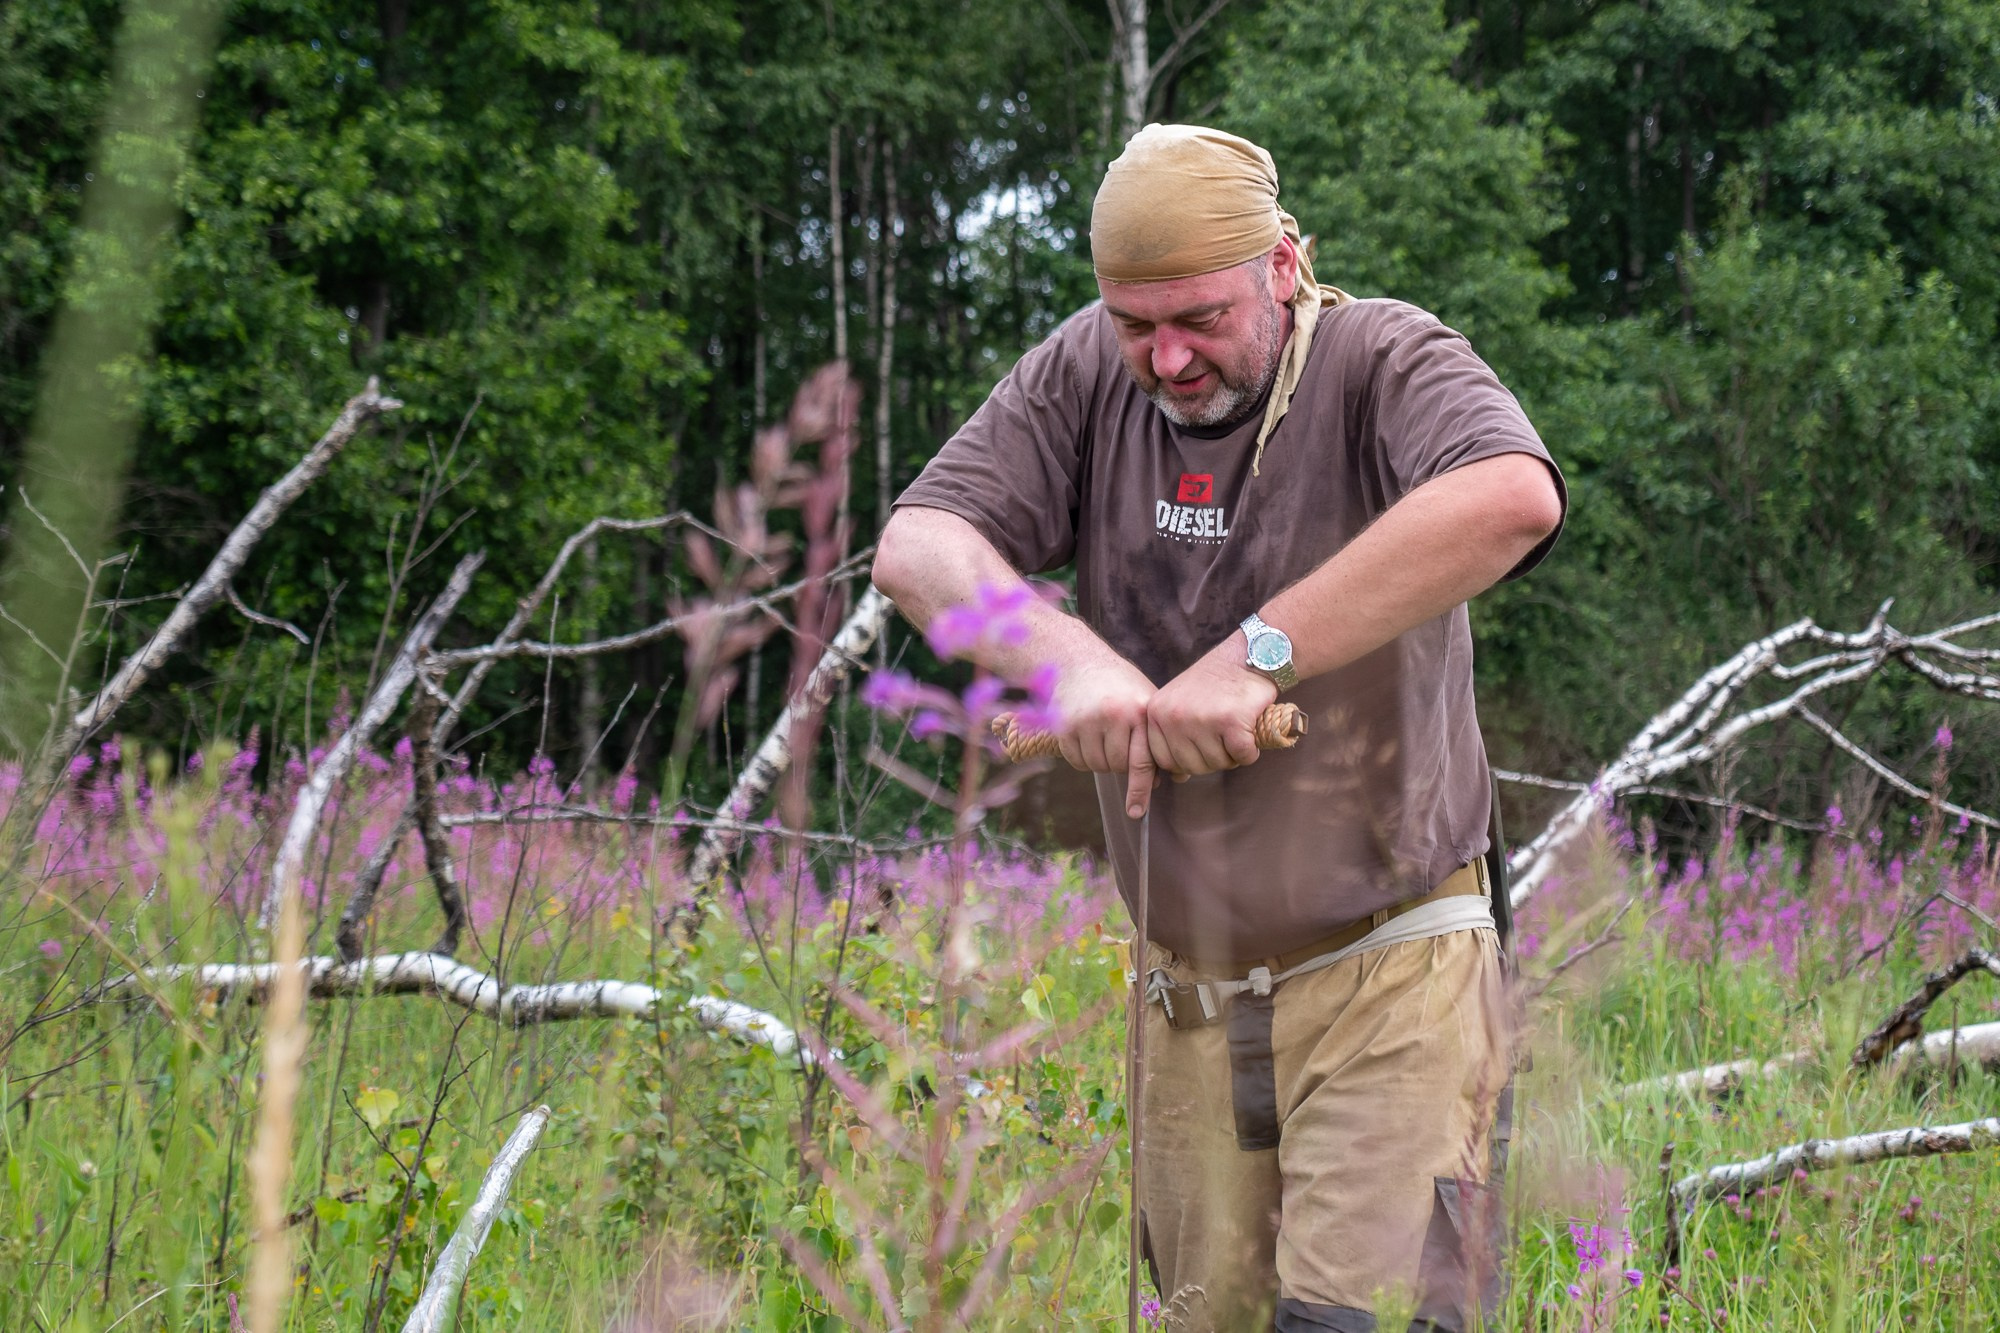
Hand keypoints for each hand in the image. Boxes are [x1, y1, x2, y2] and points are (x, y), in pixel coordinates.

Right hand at [1048, 658, 1157, 819]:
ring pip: (1096, 766)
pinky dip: (1082, 757)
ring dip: (1100, 760)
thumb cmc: (1120, 687)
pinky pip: (1076, 761)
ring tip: (1102, 735)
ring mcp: (1087, 720)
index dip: (1140, 789)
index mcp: (1140, 711)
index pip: (1142, 761)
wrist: (1079, 662)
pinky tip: (1086, 735)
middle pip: (1118, 767)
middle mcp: (1114, 715)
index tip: (1136, 812)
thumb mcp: (1146, 703)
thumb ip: (1158, 739)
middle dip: (1120, 764)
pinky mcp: (1065, 726)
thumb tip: (1179, 776)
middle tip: (1118, 743)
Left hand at [1143, 633, 1277, 792]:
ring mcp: (1201, 719)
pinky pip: (1242, 756)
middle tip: (1223, 735)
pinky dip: (1250, 750)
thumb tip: (1177, 778)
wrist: (1246, 657)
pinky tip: (1249, 731)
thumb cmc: (1214, 686)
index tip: (1201, 742)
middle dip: (1212, 758)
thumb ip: (1172, 738)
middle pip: (1191, 767)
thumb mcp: (1179, 706)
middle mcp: (1174, 716)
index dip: (1186, 760)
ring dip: (1231, 754)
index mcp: (1156, 713)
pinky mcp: (1231, 721)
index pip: (1164, 761)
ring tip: (1234, 729)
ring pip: (1217, 764)